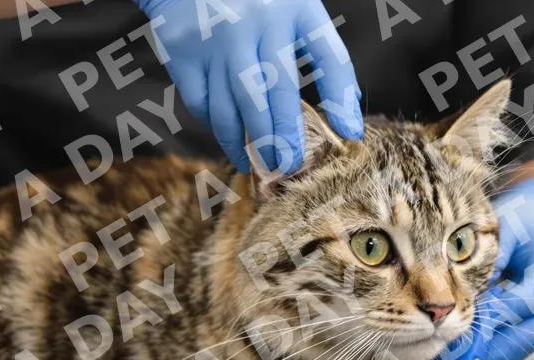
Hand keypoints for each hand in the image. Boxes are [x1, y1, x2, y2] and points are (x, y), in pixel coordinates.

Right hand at [135, 0, 362, 172]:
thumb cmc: (258, 4)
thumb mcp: (297, 13)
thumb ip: (323, 59)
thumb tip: (348, 126)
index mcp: (297, 8)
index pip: (330, 57)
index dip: (341, 99)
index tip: (349, 135)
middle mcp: (259, 22)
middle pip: (276, 93)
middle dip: (284, 138)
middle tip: (290, 167)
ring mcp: (218, 38)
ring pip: (235, 108)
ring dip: (249, 145)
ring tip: (263, 167)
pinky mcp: (184, 53)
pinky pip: (204, 105)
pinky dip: (219, 128)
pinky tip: (233, 141)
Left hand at [419, 177, 533, 359]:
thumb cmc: (523, 220)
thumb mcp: (504, 227)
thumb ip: (488, 259)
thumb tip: (462, 295)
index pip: (527, 300)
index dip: (494, 317)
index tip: (457, 329)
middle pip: (526, 336)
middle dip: (483, 353)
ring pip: (520, 348)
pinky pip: (518, 345)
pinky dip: (489, 354)